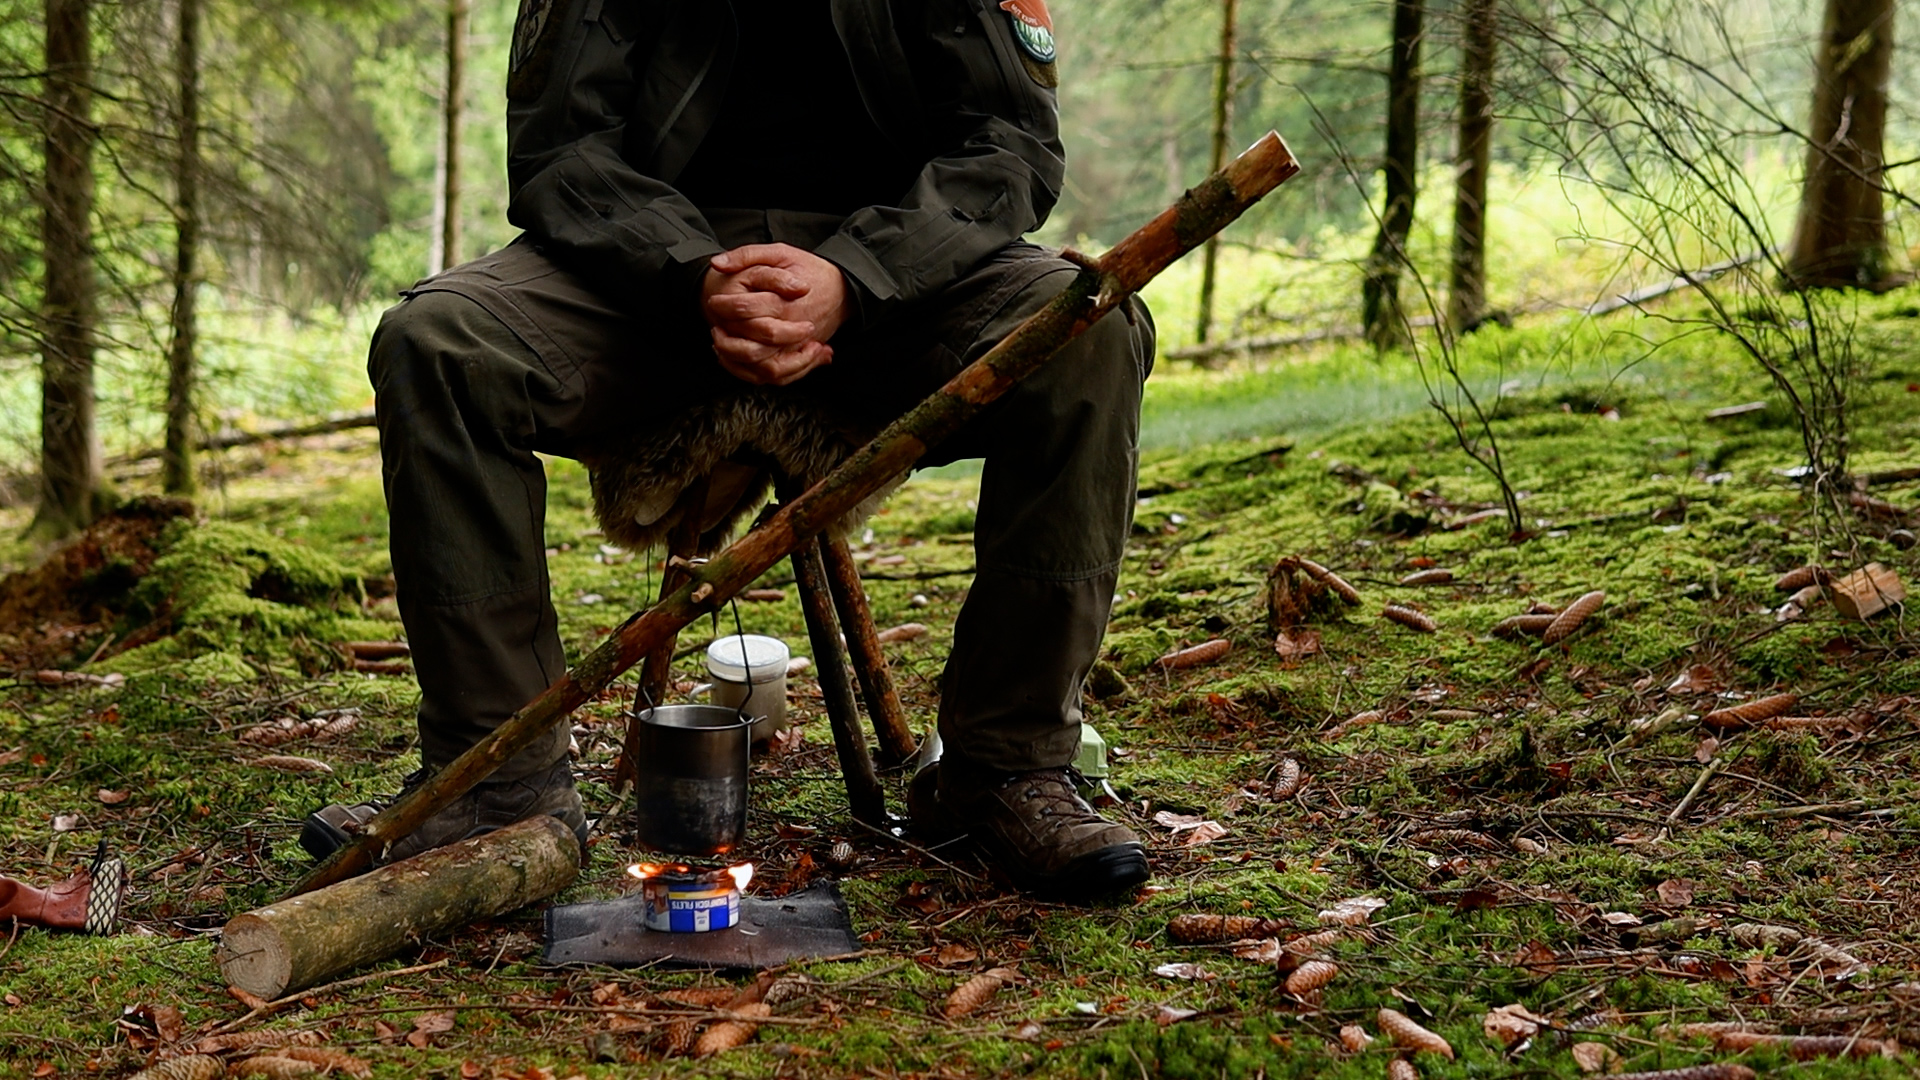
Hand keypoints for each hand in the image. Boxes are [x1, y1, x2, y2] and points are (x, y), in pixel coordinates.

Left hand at [701, 244, 851, 385]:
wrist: (842, 290)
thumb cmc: (810, 270)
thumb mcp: (780, 252)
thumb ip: (747, 255)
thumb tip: (717, 264)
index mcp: (786, 303)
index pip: (745, 310)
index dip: (723, 307)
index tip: (713, 302)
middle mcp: (792, 330)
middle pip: (753, 347)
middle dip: (726, 339)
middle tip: (715, 325)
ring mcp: (797, 348)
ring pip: (764, 368)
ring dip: (737, 360)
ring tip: (722, 344)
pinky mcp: (800, 358)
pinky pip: (776, 377)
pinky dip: (755, 373)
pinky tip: (736, 359)